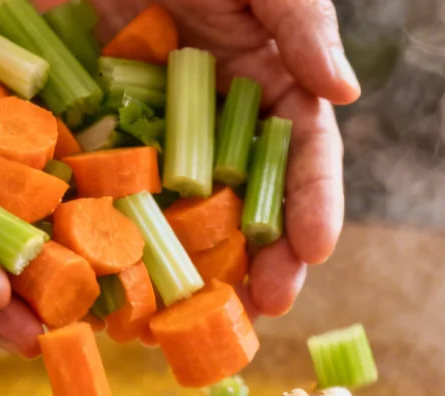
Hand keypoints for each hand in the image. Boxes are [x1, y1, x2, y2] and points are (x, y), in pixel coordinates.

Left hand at [92, 0, 359, 316]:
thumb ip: (300, 23)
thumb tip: (344, 93)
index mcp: (271, 87)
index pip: (306, 157)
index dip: (315, 205)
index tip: (314, 251)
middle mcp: (221, 126)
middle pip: (252, 206)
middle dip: (264, 261)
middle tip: (264, 309)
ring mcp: (159, 138)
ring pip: (184, 217)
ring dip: (193, 273)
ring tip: (198, 317)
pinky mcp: (100, 140)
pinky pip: (110, 197)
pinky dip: (115, 241)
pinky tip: (113, 284)